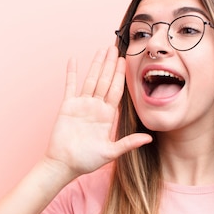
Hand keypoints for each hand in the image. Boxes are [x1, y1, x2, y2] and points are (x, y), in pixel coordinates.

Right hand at [44, 46, 152, 178]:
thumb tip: (149, 138)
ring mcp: (81, 105)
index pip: (116, 91)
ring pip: (90, 80)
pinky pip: (70, 86)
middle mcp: (95, 107)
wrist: (64, 164)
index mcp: (107, 116)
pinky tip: (74, 60)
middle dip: (110, 65)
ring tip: (101, 50)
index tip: (125, 61)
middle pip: (104, 81)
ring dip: (95, 64)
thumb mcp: (111, 152)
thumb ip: (128, 143)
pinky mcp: (67, 106)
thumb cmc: (86, 161)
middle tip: (115, 49)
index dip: (120, 76)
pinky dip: (72, 73)